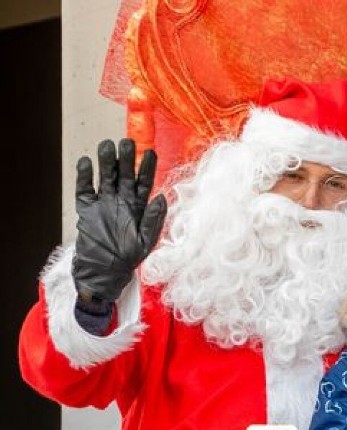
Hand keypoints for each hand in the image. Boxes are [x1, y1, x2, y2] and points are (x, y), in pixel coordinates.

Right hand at [72, 139, 166, 301]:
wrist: (104, 272)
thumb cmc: (128, 258)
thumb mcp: (146, 241)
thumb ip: (154, 219)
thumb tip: (162, 197)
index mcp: (139, 207)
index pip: (145, 182)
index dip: (148, 168)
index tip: (150, 152)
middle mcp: (122, 201)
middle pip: (125, 175)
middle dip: (126, 159)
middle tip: (126, 142)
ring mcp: (104, 203)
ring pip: (106, 178)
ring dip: (106, 162)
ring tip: (107, 145)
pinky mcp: (86, 209)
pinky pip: (85, 189)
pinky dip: (85, 176)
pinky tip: (86, 162)